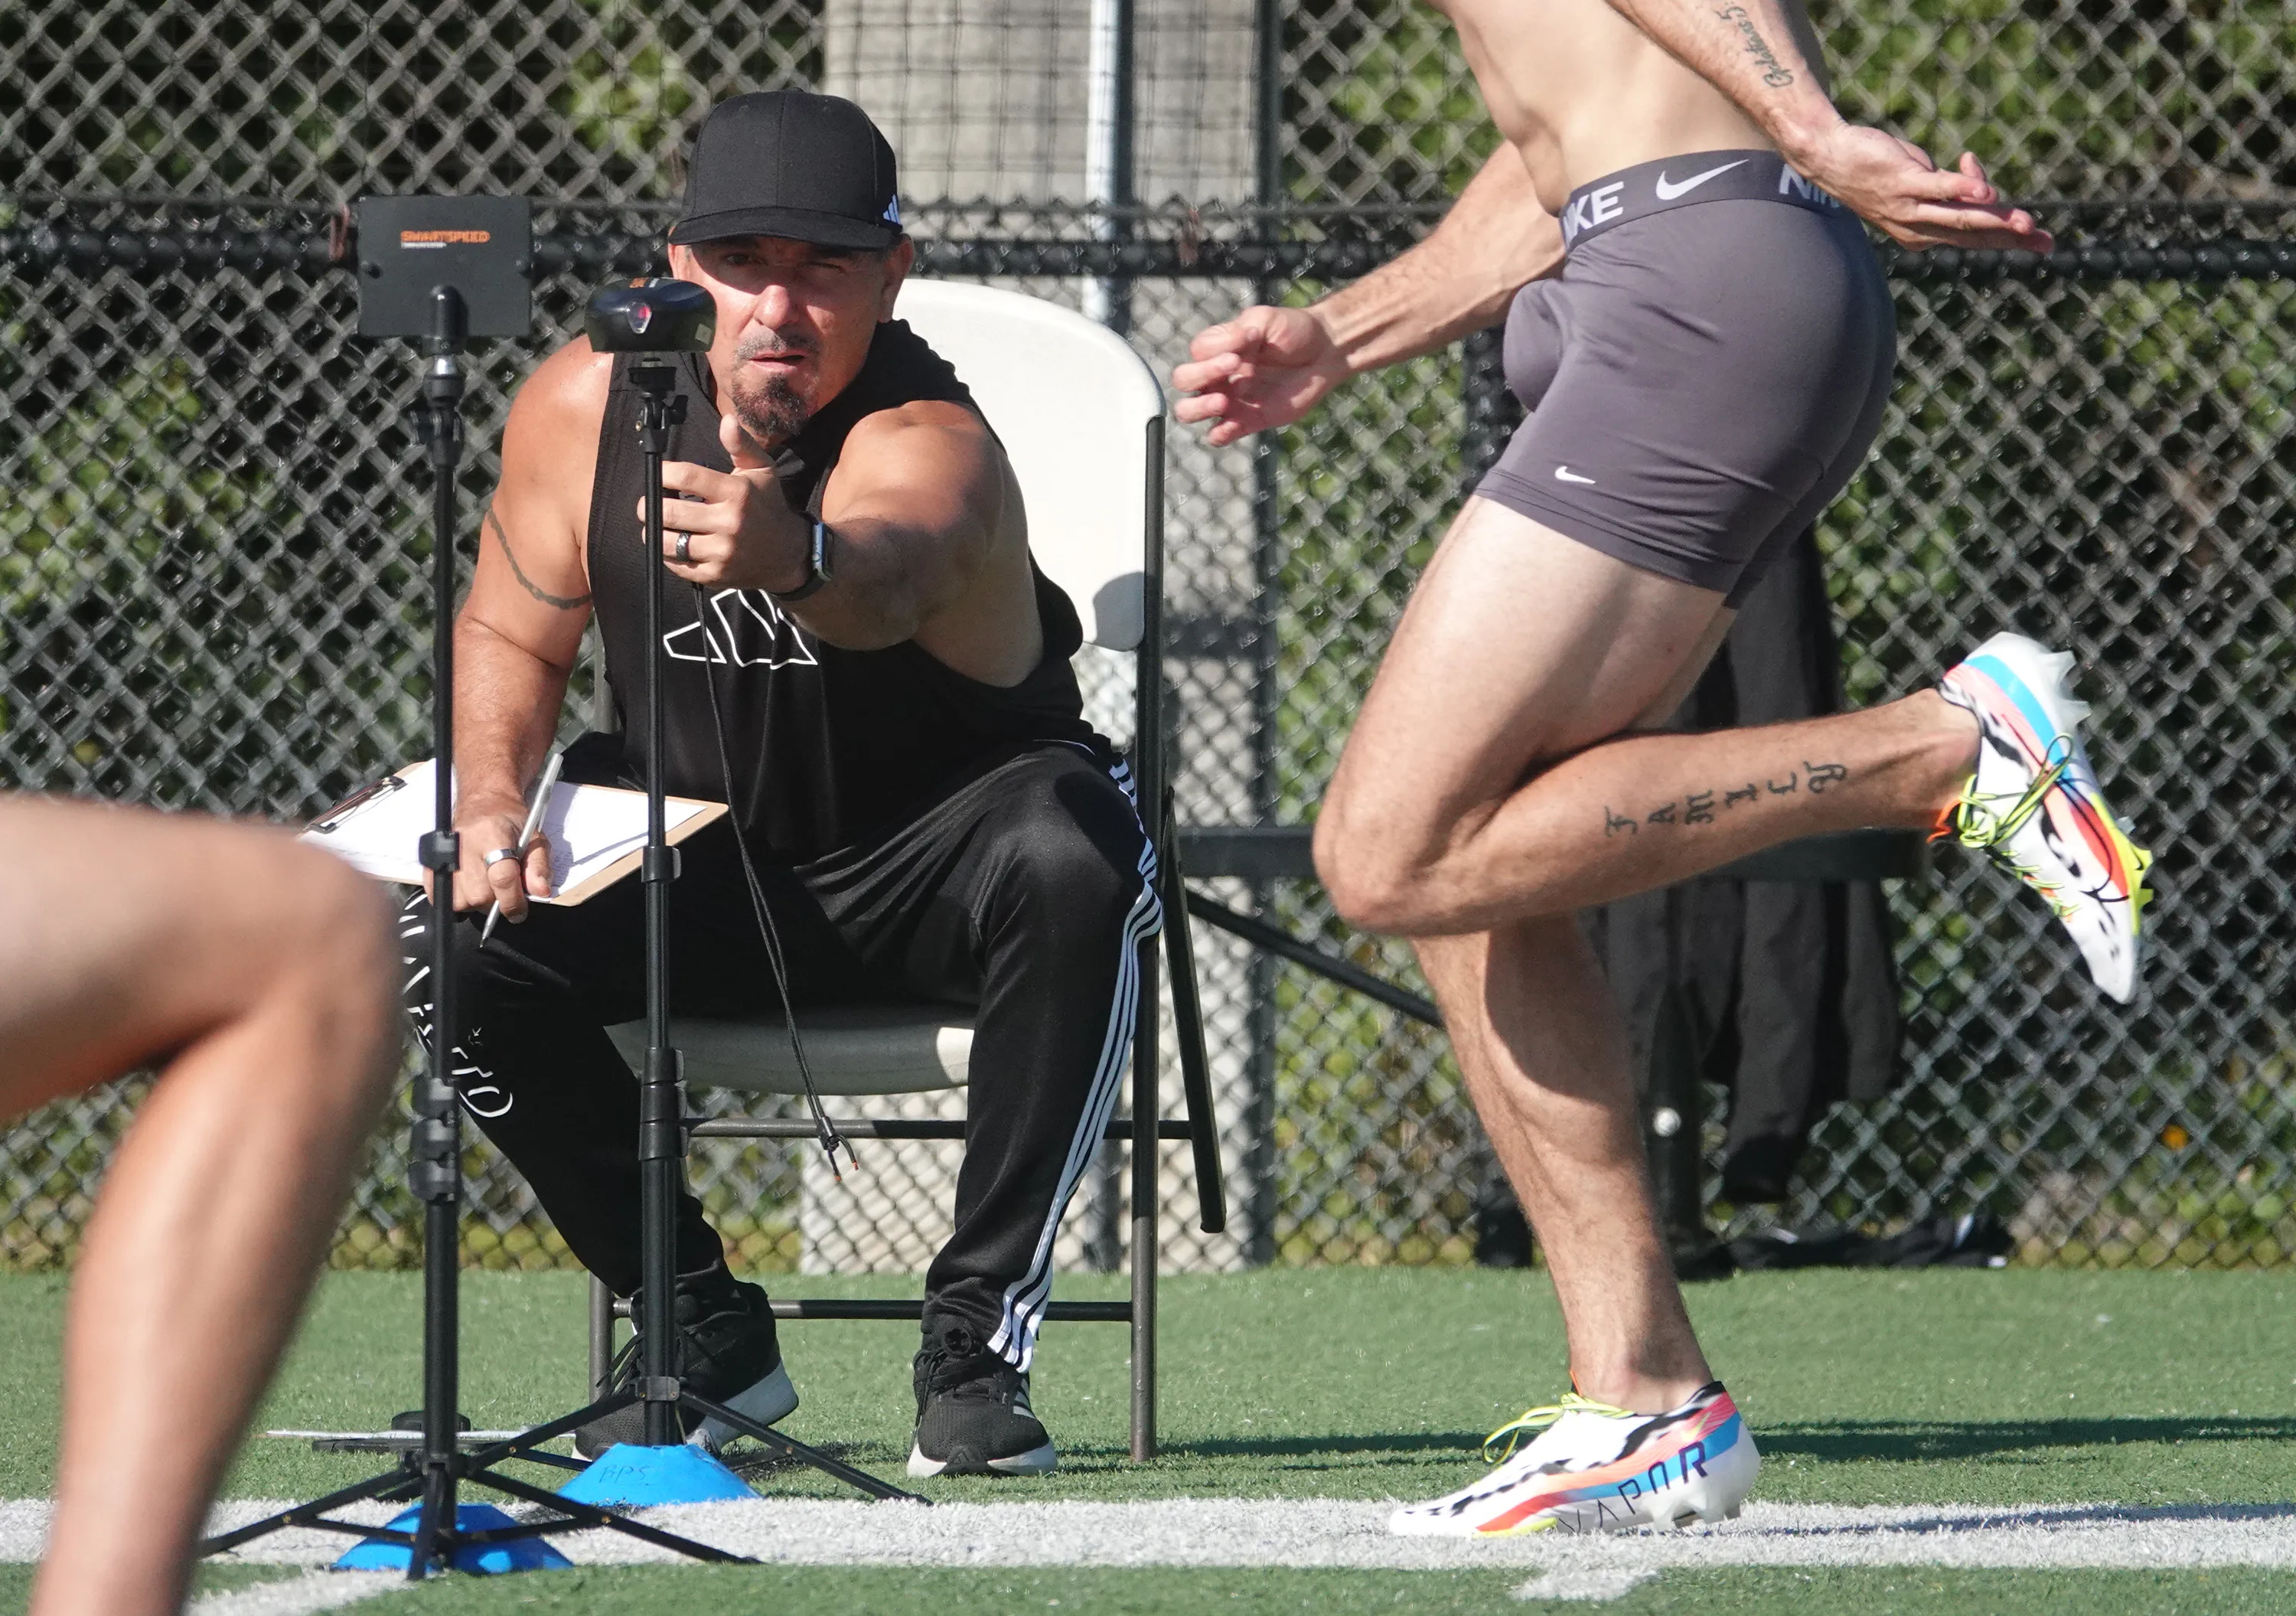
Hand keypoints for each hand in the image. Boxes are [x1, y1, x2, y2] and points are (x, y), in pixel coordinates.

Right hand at [431, 797, 551, 919]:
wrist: (483, 800)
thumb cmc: (510, 820)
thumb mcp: (534, 837)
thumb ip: (538, 865)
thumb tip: (540, 892)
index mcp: (492, 834)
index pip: (501, 878)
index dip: (513, 901)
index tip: (520, 912)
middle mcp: (464, 845)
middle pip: (479, 895)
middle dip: (496, 903)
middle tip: (503, 894)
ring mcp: (443, 854)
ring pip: (458, 901)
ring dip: (475, 904)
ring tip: (485, 888)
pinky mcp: (431, 862)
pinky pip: (439, 896)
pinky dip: (455, 899)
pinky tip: (468, 888)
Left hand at [643, 412, 808, 591]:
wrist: (789, 555)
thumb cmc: (769, 506)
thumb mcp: (762, 471)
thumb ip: (741, 445)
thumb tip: (727, 420)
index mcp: (737, 493)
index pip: (687, 477)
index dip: (663, 473)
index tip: (659, 475)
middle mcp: (729, 523)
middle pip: (670, 512)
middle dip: (650, 506)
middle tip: (649, 503)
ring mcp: (722, 552)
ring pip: (668, 542)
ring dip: (654, 532)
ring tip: (655, 525)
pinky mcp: (716, 575)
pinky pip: (678, 565)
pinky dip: (668, 555)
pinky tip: (671, 545)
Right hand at [1172, 306, 1352, 445]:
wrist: (1323, 352)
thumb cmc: (1291, 331)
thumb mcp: (1263, 319)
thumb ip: (1237, 331)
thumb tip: (1227, 351)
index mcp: (1217, 349)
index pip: (1197, 352)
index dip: (1216, 349)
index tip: (1248, 341)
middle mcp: (1218, 375)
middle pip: (1184, 381)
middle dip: (1200, 375)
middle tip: (1234, 367)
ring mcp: (1230, 400)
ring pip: (1190, 412)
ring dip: (1199, 407)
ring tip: (1223, 401)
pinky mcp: (1247, 421)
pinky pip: (1219, 435)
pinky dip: (1218, 434)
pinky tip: (1228, 427)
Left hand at [1791, 127, 2051, 252]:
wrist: (1832, 158)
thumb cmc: (1878, 169)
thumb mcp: (1921, 179)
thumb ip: (1950, 183)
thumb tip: (1974, 172)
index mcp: (1923, 233)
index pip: (1974, 237)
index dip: (2007, 237)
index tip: (2038, 235)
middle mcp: (1917, 229)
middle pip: (1973, 234)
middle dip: (2010, 237)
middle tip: (2043, 241)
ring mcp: (1909, 208)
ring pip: (1959, 218)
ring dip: (1994, 220)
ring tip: (2023, 223)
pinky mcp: (1903, 184)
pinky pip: (1938, 189)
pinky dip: (1963, 189)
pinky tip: (1984, 191)